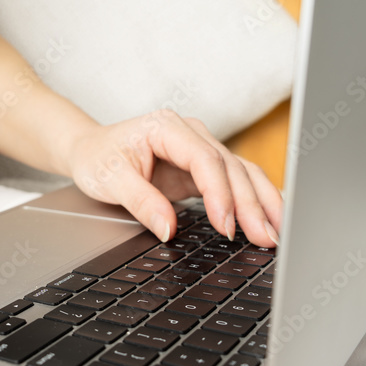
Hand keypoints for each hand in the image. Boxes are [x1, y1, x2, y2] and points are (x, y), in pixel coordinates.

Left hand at [63, 109, 281, 247]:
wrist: (90, 150)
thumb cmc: (97, 157)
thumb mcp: (109, 180)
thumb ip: (141, 202)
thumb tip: (168, 229)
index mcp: (166, 127)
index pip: (205, 159)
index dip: (219, 193)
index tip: (225, 225)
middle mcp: (189, 134)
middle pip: (231, 167)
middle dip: (250, 204)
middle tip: (264, 238)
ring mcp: (200, 149)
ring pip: (242, 173)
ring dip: (262, 203)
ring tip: (276, 233)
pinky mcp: (203, 168)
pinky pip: (235, 182)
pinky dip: (254, 201)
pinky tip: (269, 221)